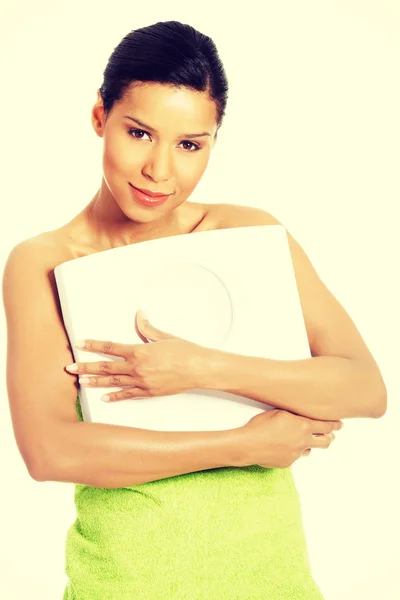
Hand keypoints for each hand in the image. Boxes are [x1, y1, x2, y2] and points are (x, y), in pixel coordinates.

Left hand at [65, 310, 209, 401]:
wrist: (199, 369)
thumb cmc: (184, 350)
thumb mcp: (164, 336)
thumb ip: (147, 328)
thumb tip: (139, 315)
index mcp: (139, 351)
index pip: (110, 347)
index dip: (93, 345)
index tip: (79, 344)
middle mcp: (137, 367)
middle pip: (106, 367)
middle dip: (86, 366)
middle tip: (70, 368)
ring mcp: (142, 382)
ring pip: (113, 382)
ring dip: (95, 381)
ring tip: (81, 382)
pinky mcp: (149, 392)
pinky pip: (128, 395)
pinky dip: (115, 396)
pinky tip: (104, 397)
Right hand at [236, 409, 342, 468]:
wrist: (249, 445)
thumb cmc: (261, 426)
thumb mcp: (279, 412)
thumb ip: (294, 415)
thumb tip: (300, 417)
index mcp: (303, 427)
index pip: (326, 425)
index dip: (335, 424)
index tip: (340, 424)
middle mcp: (303, 441)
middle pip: (325, 441)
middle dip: (329, 437)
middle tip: (330, 434)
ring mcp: (296, 454)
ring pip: (309, 450)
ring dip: (309, 444)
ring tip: (302, 440)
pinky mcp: (288, 463)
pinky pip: (295, 456)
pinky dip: (293, 451)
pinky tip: (283, 446)